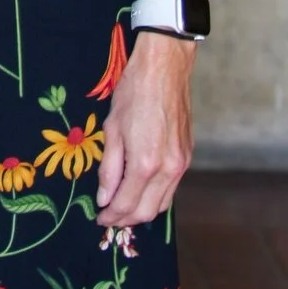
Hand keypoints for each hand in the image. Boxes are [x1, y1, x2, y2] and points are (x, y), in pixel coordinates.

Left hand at [95, 32, 193, 228]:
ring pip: (163, 203)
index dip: (111, 215)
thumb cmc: (134, 92)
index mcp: (145, 163)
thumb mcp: (112, 128)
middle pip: (147, 212)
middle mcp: (168, 169)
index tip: (99, 217)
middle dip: (126, 219)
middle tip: (109, 218)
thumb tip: (104, 197)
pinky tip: (141, 190)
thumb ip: (109, 168)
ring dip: (142, 211)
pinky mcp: (187, 156)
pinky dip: (156, 196)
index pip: (127, 204)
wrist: (164, 68)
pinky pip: (172, 187)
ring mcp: (181, 164)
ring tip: (122, 208)